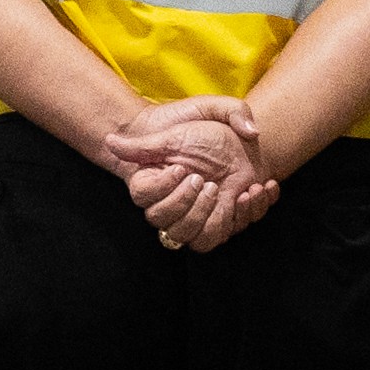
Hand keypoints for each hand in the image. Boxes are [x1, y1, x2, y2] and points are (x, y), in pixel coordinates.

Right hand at [106, 97, 275, 252]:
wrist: (234, 136)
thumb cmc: (196, 129)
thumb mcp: (172, 132)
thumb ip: (144, 141)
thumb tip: (109, 141)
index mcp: (153, 184)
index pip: (146, 201)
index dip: (165, 190)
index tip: (183, 169)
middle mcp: (174, 206)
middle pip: (173, 230)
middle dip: (194, 208)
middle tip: (210, 182)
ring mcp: (201, 216)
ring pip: (201, 241)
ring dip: (221, 219)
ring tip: (242, 191)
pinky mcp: (226, 219)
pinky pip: (232, 232)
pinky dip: (252, 211)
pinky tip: (260, 186)